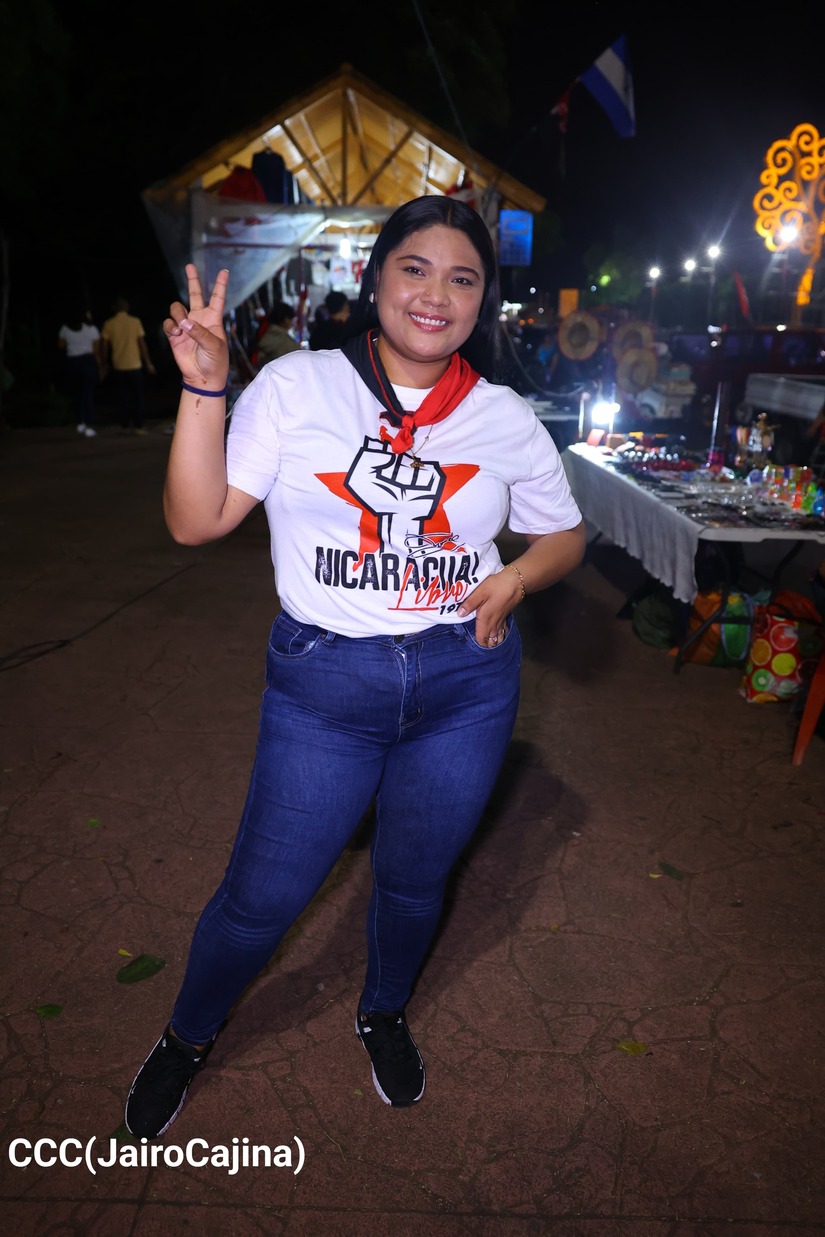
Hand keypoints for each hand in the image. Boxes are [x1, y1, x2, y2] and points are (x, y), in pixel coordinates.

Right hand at [165, 264, 229, 389]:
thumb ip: (199, 332)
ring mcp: (186, 326)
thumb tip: (184, 322)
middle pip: (194, 294)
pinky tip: (177, 334)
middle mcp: (199, 319)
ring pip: (177, 308)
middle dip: (192, 280)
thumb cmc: (215, 362)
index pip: (217, 298)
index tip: (224, 271)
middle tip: (189, 266)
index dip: (220, 284)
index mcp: (213, 319)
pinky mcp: (175, 335)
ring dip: (178, 314)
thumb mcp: (214, 346)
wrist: (203, 378)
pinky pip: (168, 323)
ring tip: (183, 328)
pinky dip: (170, 326)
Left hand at [456, 568, 521, 646]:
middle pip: (490, 641)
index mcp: (485, 619)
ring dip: (493, 642)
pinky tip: (497, 635)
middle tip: (477, 643)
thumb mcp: (480, 592)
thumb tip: (459, 614)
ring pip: (497, 638)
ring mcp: (501, 621)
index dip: (477, 643)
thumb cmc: (496, 586)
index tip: (470, 643)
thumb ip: (469, 604)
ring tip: (487, 642)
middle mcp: (494, 624)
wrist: (515, 582)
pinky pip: (503, 631)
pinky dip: (500, 636)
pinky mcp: (505, 617)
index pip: (481, 639)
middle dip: (485, 645)